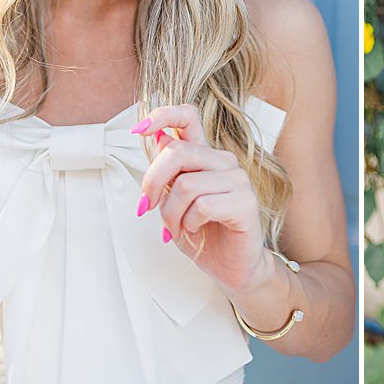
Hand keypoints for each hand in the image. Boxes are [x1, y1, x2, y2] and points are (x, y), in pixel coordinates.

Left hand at [133, 104, 268, 291]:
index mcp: (204, 156)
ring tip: (175, 228)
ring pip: (186, 184)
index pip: (188, 116)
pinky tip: (194, 229)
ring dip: (170, 213)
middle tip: (147, 207)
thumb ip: (167, 172)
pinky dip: (189, 223)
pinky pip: (203, 205)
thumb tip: (156, 138)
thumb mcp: (173, 201)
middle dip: (152, 182)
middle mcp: (222, 162)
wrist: (231, 268)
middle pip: (177, 152)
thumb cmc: (203, 234)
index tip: (137, 130)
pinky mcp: (246, 202)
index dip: (162, 115)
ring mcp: (237, 180)